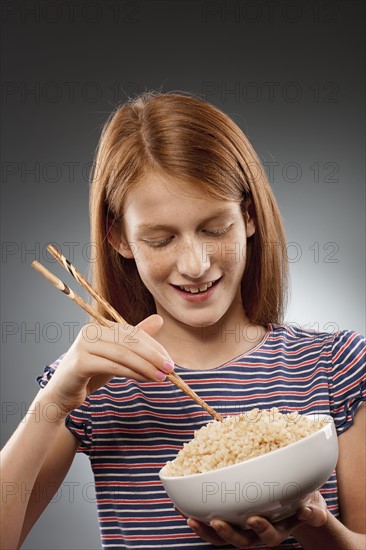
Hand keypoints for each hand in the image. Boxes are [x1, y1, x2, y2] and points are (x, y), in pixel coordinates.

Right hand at [42, 314, 173, 416]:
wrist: (61, 395)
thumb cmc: (90, 374)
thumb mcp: (117, 356)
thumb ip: (135, 339)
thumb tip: (159, 319)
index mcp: (99, 326)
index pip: (132, 332)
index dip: (154, 345)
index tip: (170, 360)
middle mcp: (90, 331)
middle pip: (129, 341)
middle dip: (153, 355)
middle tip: (170, 368)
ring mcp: (83, 345)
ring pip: (123, 353)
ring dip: (146, 366)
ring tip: (161, 377)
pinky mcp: (80, 363)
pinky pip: (113, 366)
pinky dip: (132, 372)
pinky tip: (145, 379)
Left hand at [186, 491, 327, 547]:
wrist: (292, 497)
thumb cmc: (301, 498)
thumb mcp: (311, 503)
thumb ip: (312, 510)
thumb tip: (309, 511)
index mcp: (278, 528)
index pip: (270, 536)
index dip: (262, 529)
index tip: (253, 518)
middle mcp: (257, 531)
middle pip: (242, 540)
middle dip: (228, 533)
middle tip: (217, 521)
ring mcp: (241, 526)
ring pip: (222, 536)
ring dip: (205, 530)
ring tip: (191, 518)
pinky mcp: (229, 517)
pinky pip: (210, 523)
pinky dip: (196, 515)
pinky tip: (180, 505)